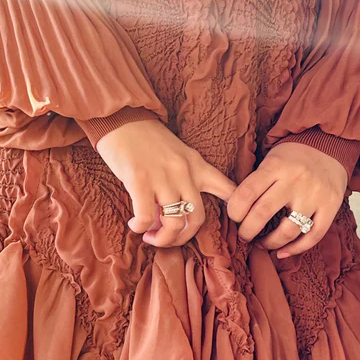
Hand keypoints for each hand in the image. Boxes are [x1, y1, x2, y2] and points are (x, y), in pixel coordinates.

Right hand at [95, 120, 236, 246]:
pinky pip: (146, 217)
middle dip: (182, 238)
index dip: (236, 211)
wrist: (123, 119)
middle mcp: (184, 173)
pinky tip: (135, 225)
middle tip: (167, 239)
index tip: (231, 224)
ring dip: (161, 239)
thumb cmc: (147, 140)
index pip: (228, 190)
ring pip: (173, 223)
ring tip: (149, 236)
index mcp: (197, 166)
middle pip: (197, 219)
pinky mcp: (140, 180)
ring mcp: (163, 177)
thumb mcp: (179, 155)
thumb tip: (177, 214)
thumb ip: (184, 180)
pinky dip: (141, 228)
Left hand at [225, 143, 348, 258]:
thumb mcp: (270, 159)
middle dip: (247, 231)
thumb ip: (255, 181)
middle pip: (263, 213)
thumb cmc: (293, 157)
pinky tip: (282, 252)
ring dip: (270, 243)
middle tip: (244, 235)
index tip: (234, 218)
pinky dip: (296, 249)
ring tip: (262, 244)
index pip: (246, 193)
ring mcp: (315, 194)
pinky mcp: (331, 206)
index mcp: (275, 166)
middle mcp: (295, 180)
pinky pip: (313, 236)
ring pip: (288, 230)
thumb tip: (234, 210)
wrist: (330, 144)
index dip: (234, 211)